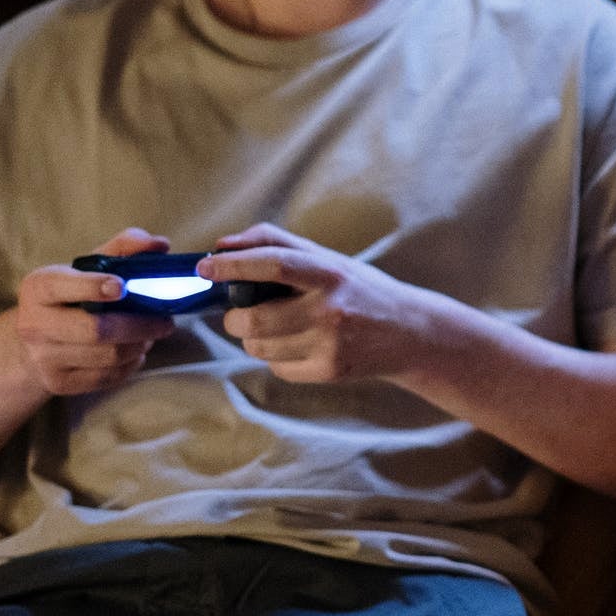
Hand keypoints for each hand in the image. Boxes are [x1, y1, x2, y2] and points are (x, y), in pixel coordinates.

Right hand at [11, 227, 176, 394]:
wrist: (36, 340)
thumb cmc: (72, 295)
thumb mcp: (88, 267)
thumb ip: (123, 248)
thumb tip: (160, 244)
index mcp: (38, 287)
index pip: (62, 286)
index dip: (93, 287)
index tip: (121, 286)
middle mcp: (34, 324)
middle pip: (96, 330)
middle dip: (139, 325)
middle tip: (165, 321)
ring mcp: (43, 357)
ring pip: (108, 356)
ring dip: (139, 345)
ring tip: (150, 335)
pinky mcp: (58, 382)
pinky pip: (107, 377)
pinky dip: (130, 365)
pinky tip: (135, 352)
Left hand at [197, 223, 429, 384]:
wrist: (409, 333)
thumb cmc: (360, 289)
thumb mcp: (328, 258)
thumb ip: (276, 244)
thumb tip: (223, 245)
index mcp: (330, 273)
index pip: (273, 265)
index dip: (234, 265)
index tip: (206, 266)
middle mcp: (330, 309)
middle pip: (255, 318)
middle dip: (234, 317)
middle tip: (238, 311)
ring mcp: (330, 344)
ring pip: (259, 347)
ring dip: (253, 337)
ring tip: (274, 327)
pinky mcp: (328, 371)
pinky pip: (277, 367)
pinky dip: (276, 356)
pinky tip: (298, 345)